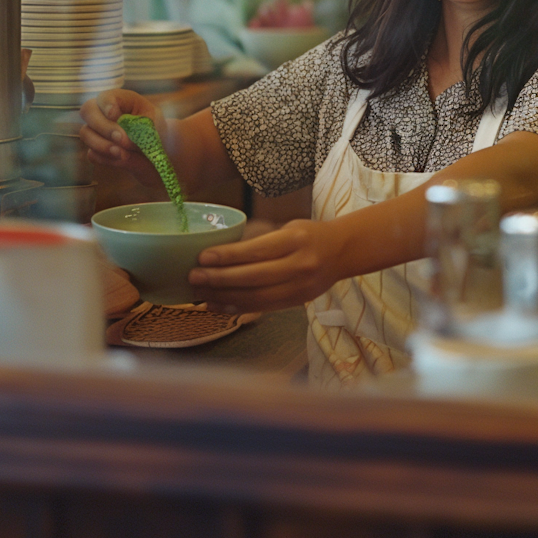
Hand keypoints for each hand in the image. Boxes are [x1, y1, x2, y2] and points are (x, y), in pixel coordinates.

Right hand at [80, 89, 168, 190]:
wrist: (159, 153)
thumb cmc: (156, 131)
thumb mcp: (154, 125)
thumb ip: (139, 130)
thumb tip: (122, 143)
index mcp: (120, 99)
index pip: (104, 96)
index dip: (106, 104)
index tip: (115, 115)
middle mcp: (103, 112)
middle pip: (87, 111)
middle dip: (104, 126)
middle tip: (122, 139)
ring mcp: (96, 131)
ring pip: (86, 134)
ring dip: (103, 145)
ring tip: (123, 153)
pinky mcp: (96, 150)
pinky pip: (92, 154)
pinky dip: (106, 158)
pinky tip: (121, 159)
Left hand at [189, 217, 344, 312]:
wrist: (343, 252)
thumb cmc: (311, 235)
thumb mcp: (289, 228)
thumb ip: (261, 242)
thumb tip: (222, 254)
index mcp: (296, 240)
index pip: (257, 251)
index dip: (228, 256)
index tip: (202, 258)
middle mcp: (299, 265)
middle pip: (253, 277)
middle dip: (219, 280)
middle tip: (193, 278)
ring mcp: (299, 288)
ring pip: (255, 297)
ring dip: (224, 297)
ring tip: (199, 294)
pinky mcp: (297, 302)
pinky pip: (262, 307)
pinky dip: (237, 308)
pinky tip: (217, 305)